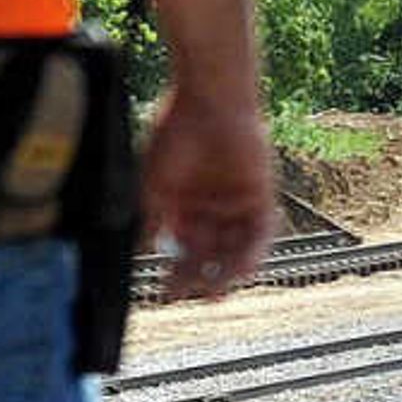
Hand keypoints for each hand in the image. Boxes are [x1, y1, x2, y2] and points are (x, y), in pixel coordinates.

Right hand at [142, 82, 276, 300]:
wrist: (207, 104)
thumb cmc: (174, 137)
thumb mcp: (154, 184)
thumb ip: (152, 219)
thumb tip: (141, 251)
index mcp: (182, 204)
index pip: (180, 246)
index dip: (174, 269)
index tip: (165, 291)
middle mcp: (210, 206)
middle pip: (207, 251)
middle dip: (200, 275)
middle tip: (192, 297)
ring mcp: (235, 201)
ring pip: (234, 246)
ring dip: (227, 271)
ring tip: (216, 293)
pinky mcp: (259, 195)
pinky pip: (260, 231)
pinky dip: (253, 251)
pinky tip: (243, 271)